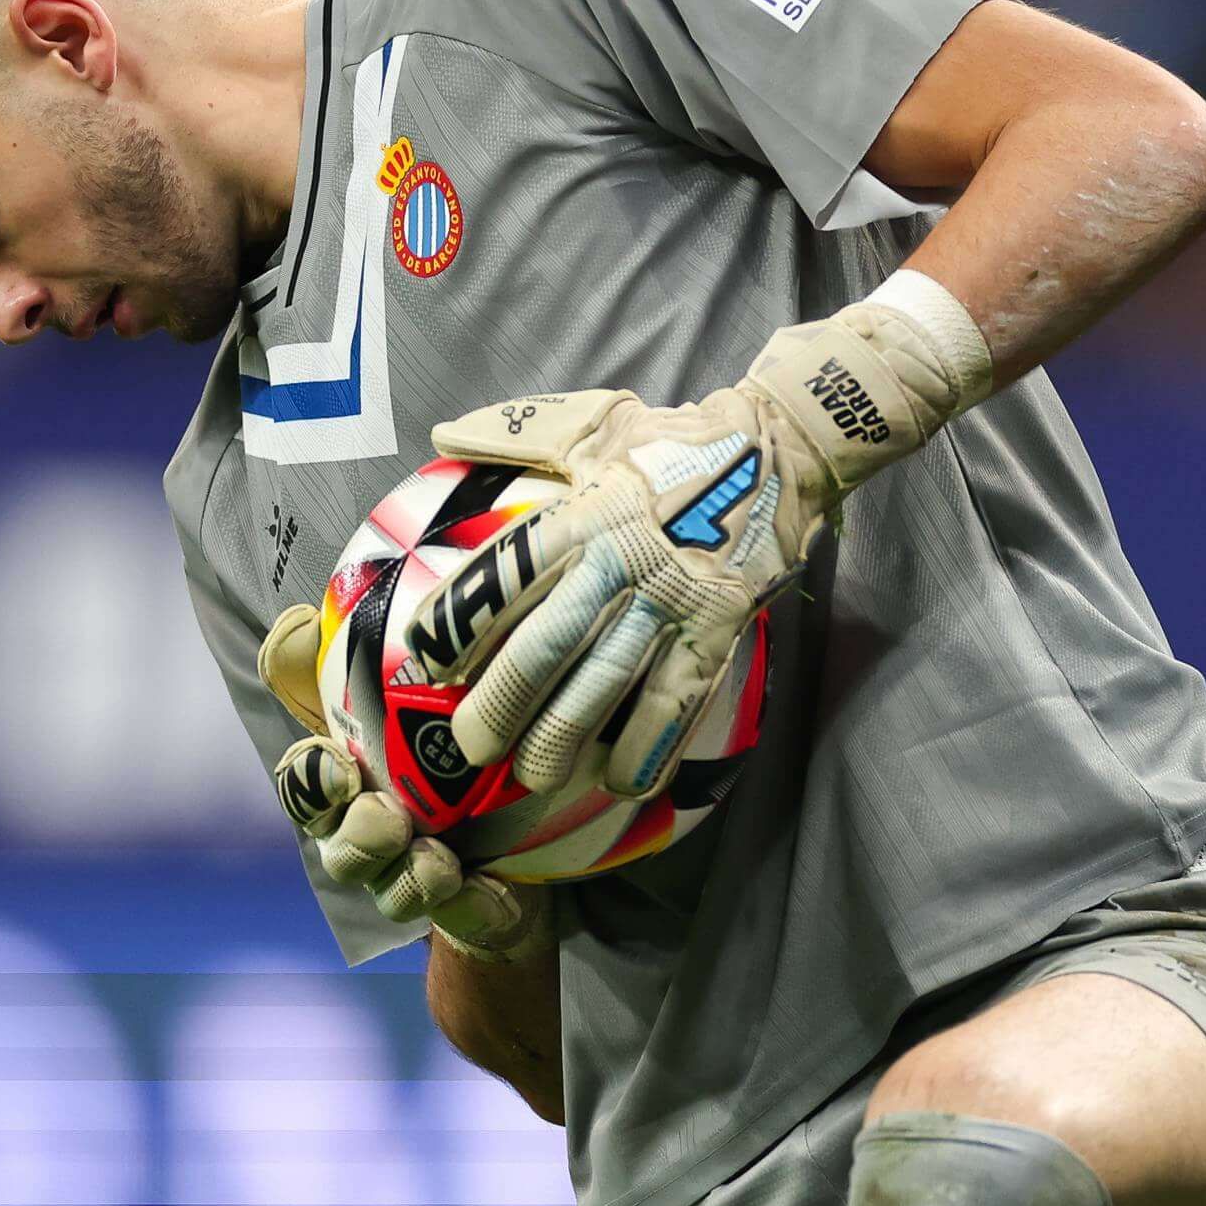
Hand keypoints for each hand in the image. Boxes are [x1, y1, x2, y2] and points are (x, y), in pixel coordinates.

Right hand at [260, 605, 555, 960]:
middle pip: (341, 851)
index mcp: (349, 786)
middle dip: (358, 839)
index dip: (310, 782)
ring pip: (393, 894)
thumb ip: (348, 653)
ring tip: (440, 862)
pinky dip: (471, 907)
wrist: (541, 815)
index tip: (336, 767)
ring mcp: (417, 880)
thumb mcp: (411, 683)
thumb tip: (296, 624)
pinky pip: (463, 920)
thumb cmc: (459, 736)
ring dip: (409, 880)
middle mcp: (371, 838)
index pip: (305, 787)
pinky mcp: (470, 912)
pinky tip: (492, 890)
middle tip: (389, 819)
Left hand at [403, 281, 991, 797]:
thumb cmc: (674, 439)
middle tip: (468, 746)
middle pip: (548, 644)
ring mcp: (671, 599)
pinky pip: (678, 697)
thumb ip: (515, 432)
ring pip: (608, 681)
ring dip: (564, 736)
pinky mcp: (718, 626)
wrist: (780, 444)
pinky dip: (650, 743)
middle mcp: (621, 561)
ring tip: (532, 777)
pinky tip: (622, 782)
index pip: (508, 574)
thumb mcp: (593, 423)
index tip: (426, 662)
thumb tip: (443, 433)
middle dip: (501, 703)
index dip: (462, 621)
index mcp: (584, 512)